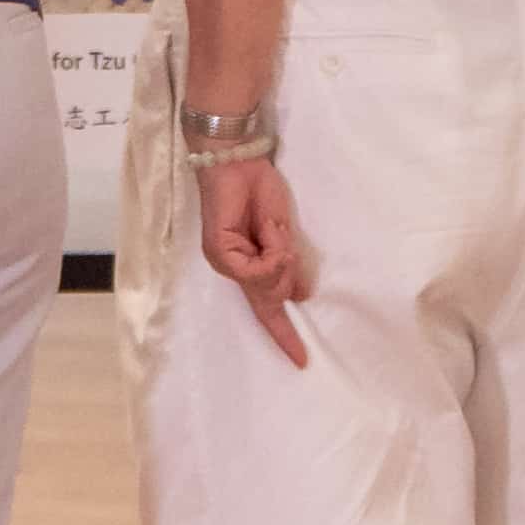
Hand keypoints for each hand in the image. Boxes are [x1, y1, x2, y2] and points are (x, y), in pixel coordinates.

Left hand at [193, 153, 312, 370]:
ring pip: (266, 286)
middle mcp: (234, 270)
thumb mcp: (282, 235)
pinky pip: (258, 270)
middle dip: (286, 278)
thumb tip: (300, 295)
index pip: (266, 310)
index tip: (302, 361)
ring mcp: (225, 263)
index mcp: (248, 267)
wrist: (238, 163)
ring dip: (281, 259)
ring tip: (272, 228)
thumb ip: (287, 266)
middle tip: (279, 238)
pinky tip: (267, 230)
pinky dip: (272, 252)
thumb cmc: (258, 192)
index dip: (285, 335)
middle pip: (270, 300)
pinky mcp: (221, 254)